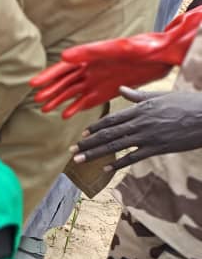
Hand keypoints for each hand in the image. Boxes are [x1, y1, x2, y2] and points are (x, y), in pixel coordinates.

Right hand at [31, 8, 201, 118]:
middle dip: (51, 91)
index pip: (64, 68)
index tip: (34, 84)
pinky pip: (88, 102)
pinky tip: (66, 115)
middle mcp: (91, 69)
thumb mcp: (117, 48)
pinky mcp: (107, 91)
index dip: (48, 76)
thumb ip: (91, 52)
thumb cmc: (144, 47)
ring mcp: (98, 81)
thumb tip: (65, 57)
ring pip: (74, 93)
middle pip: (65, 82)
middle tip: (37, 101)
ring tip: (46, 110)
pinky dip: (76, 108)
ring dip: (60, 101)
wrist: (165, 56)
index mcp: (90, 57)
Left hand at [72, 86, 201, 169]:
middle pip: (108, 134)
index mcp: (140, 109)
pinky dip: (118, 164)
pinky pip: (133, 157)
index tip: (82, 135)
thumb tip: (121, 89)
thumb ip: (138, 96)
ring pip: (115, 147)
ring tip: (79, 160)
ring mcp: (147, 137)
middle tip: (72, 150)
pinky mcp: (157, 148)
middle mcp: (140, 123)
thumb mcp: (161, 96)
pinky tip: (105, 169)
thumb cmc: (187, 103)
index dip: (94, 128)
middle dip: (87, 143)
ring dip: (94, 154)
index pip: (111, 120)